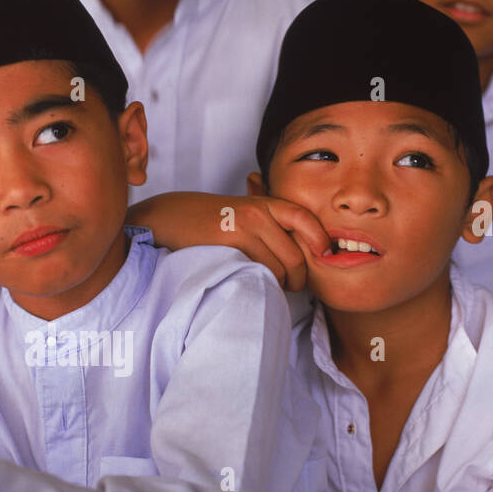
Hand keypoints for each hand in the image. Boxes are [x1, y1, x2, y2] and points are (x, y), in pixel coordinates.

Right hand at [128, 192, 329, 291]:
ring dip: (279, 285)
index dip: (320, 240)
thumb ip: (267, 226)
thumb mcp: (240, 214)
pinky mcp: (230, 241)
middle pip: (296, 254)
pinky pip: (258, 271)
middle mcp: (258, 212)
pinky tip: (253, 284)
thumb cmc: (205, 221)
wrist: (168, 217)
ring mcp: (244, 226)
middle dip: (299, 278)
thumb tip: (298, 253)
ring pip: (279, 268)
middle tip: (292, 287)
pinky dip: (261, 283)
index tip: (324, 257)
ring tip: (271, 288)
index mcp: (264, 203)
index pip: (305, 219)